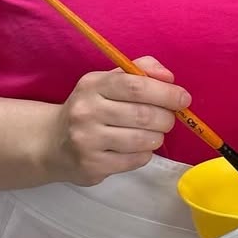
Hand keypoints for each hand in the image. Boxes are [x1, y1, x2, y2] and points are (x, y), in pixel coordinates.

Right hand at [48, 56, 189, 185]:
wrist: (53, 142)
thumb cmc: (92, 107)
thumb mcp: (109, 81)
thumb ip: (141, 71)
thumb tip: (169, 78)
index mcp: (93, 85)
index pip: (136, 86)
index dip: (166, 93)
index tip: (183, 99)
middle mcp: (86, 111)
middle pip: (143, 115)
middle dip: (166, 118)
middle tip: (169, 119)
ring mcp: (86, 141)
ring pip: (142, 140)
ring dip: (157, 137)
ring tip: (154, 134)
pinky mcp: (91, 166)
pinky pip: (135, 160)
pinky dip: (145, 154)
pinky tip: (137, 148)